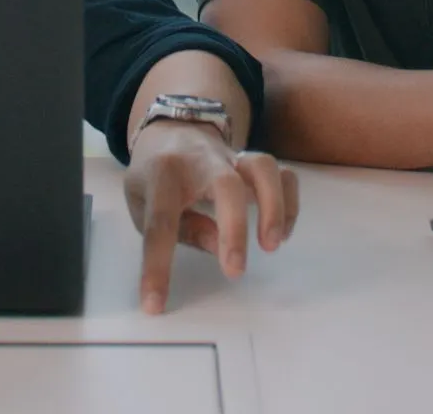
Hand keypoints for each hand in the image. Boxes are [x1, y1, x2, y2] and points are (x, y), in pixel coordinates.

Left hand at [123, 121, 298, 314]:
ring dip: (274, 208)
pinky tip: (281, 234)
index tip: (155, 303)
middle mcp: (203, 161)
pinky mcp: (254, 164)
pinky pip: (283, 175)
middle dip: (234, 229)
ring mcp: (233, 159)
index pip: (161, 221)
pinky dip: (289, 204)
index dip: (158, 265)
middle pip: (226, 184)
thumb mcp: (143, 199)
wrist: (171, 130)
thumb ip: (178, 226)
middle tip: (235, 271)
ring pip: (263, 168)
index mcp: (163, 174)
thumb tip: (219, 247)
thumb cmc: (155, 175)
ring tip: (271, 246)